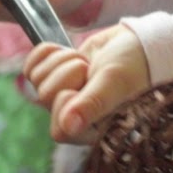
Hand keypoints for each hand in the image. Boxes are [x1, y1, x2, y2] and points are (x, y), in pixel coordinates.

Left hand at [22, 25, 150, 143]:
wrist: (140, 42)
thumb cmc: (136, 66)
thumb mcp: (116, 83)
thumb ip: (93, 105)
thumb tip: (68, 127)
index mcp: (94, 129)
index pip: (60, 130)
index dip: (66, 104)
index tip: (86, 84)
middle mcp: (76, 116)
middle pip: (44, 97)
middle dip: (68, 74)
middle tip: (92, 70)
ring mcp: (63, 95)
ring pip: (38, 78)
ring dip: (63, 61)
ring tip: (88, 62)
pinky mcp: (55, 76)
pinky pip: (32, 64)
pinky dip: (50, 52)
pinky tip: (72, 52)